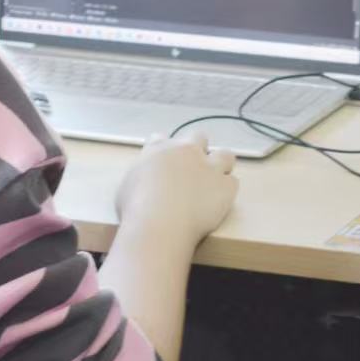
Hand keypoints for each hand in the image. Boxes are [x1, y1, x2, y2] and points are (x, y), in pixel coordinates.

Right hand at [116, 133, 238, 249]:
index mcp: (158, 148)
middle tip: (191, 171)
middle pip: (198, 137)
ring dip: (220, 165)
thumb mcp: (127, 185)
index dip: (164, 150)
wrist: (159, 224)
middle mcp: (186, 151)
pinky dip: (226, 192)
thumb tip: (145, 182)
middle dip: (197, 150)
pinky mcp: (225, 186)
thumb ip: (140, 177)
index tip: (163, 164)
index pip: (161, 138)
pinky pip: (232, 182)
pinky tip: (218, 203)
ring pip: (225, 155)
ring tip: (214, 183)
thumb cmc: (135, 208)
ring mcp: (209, 166)